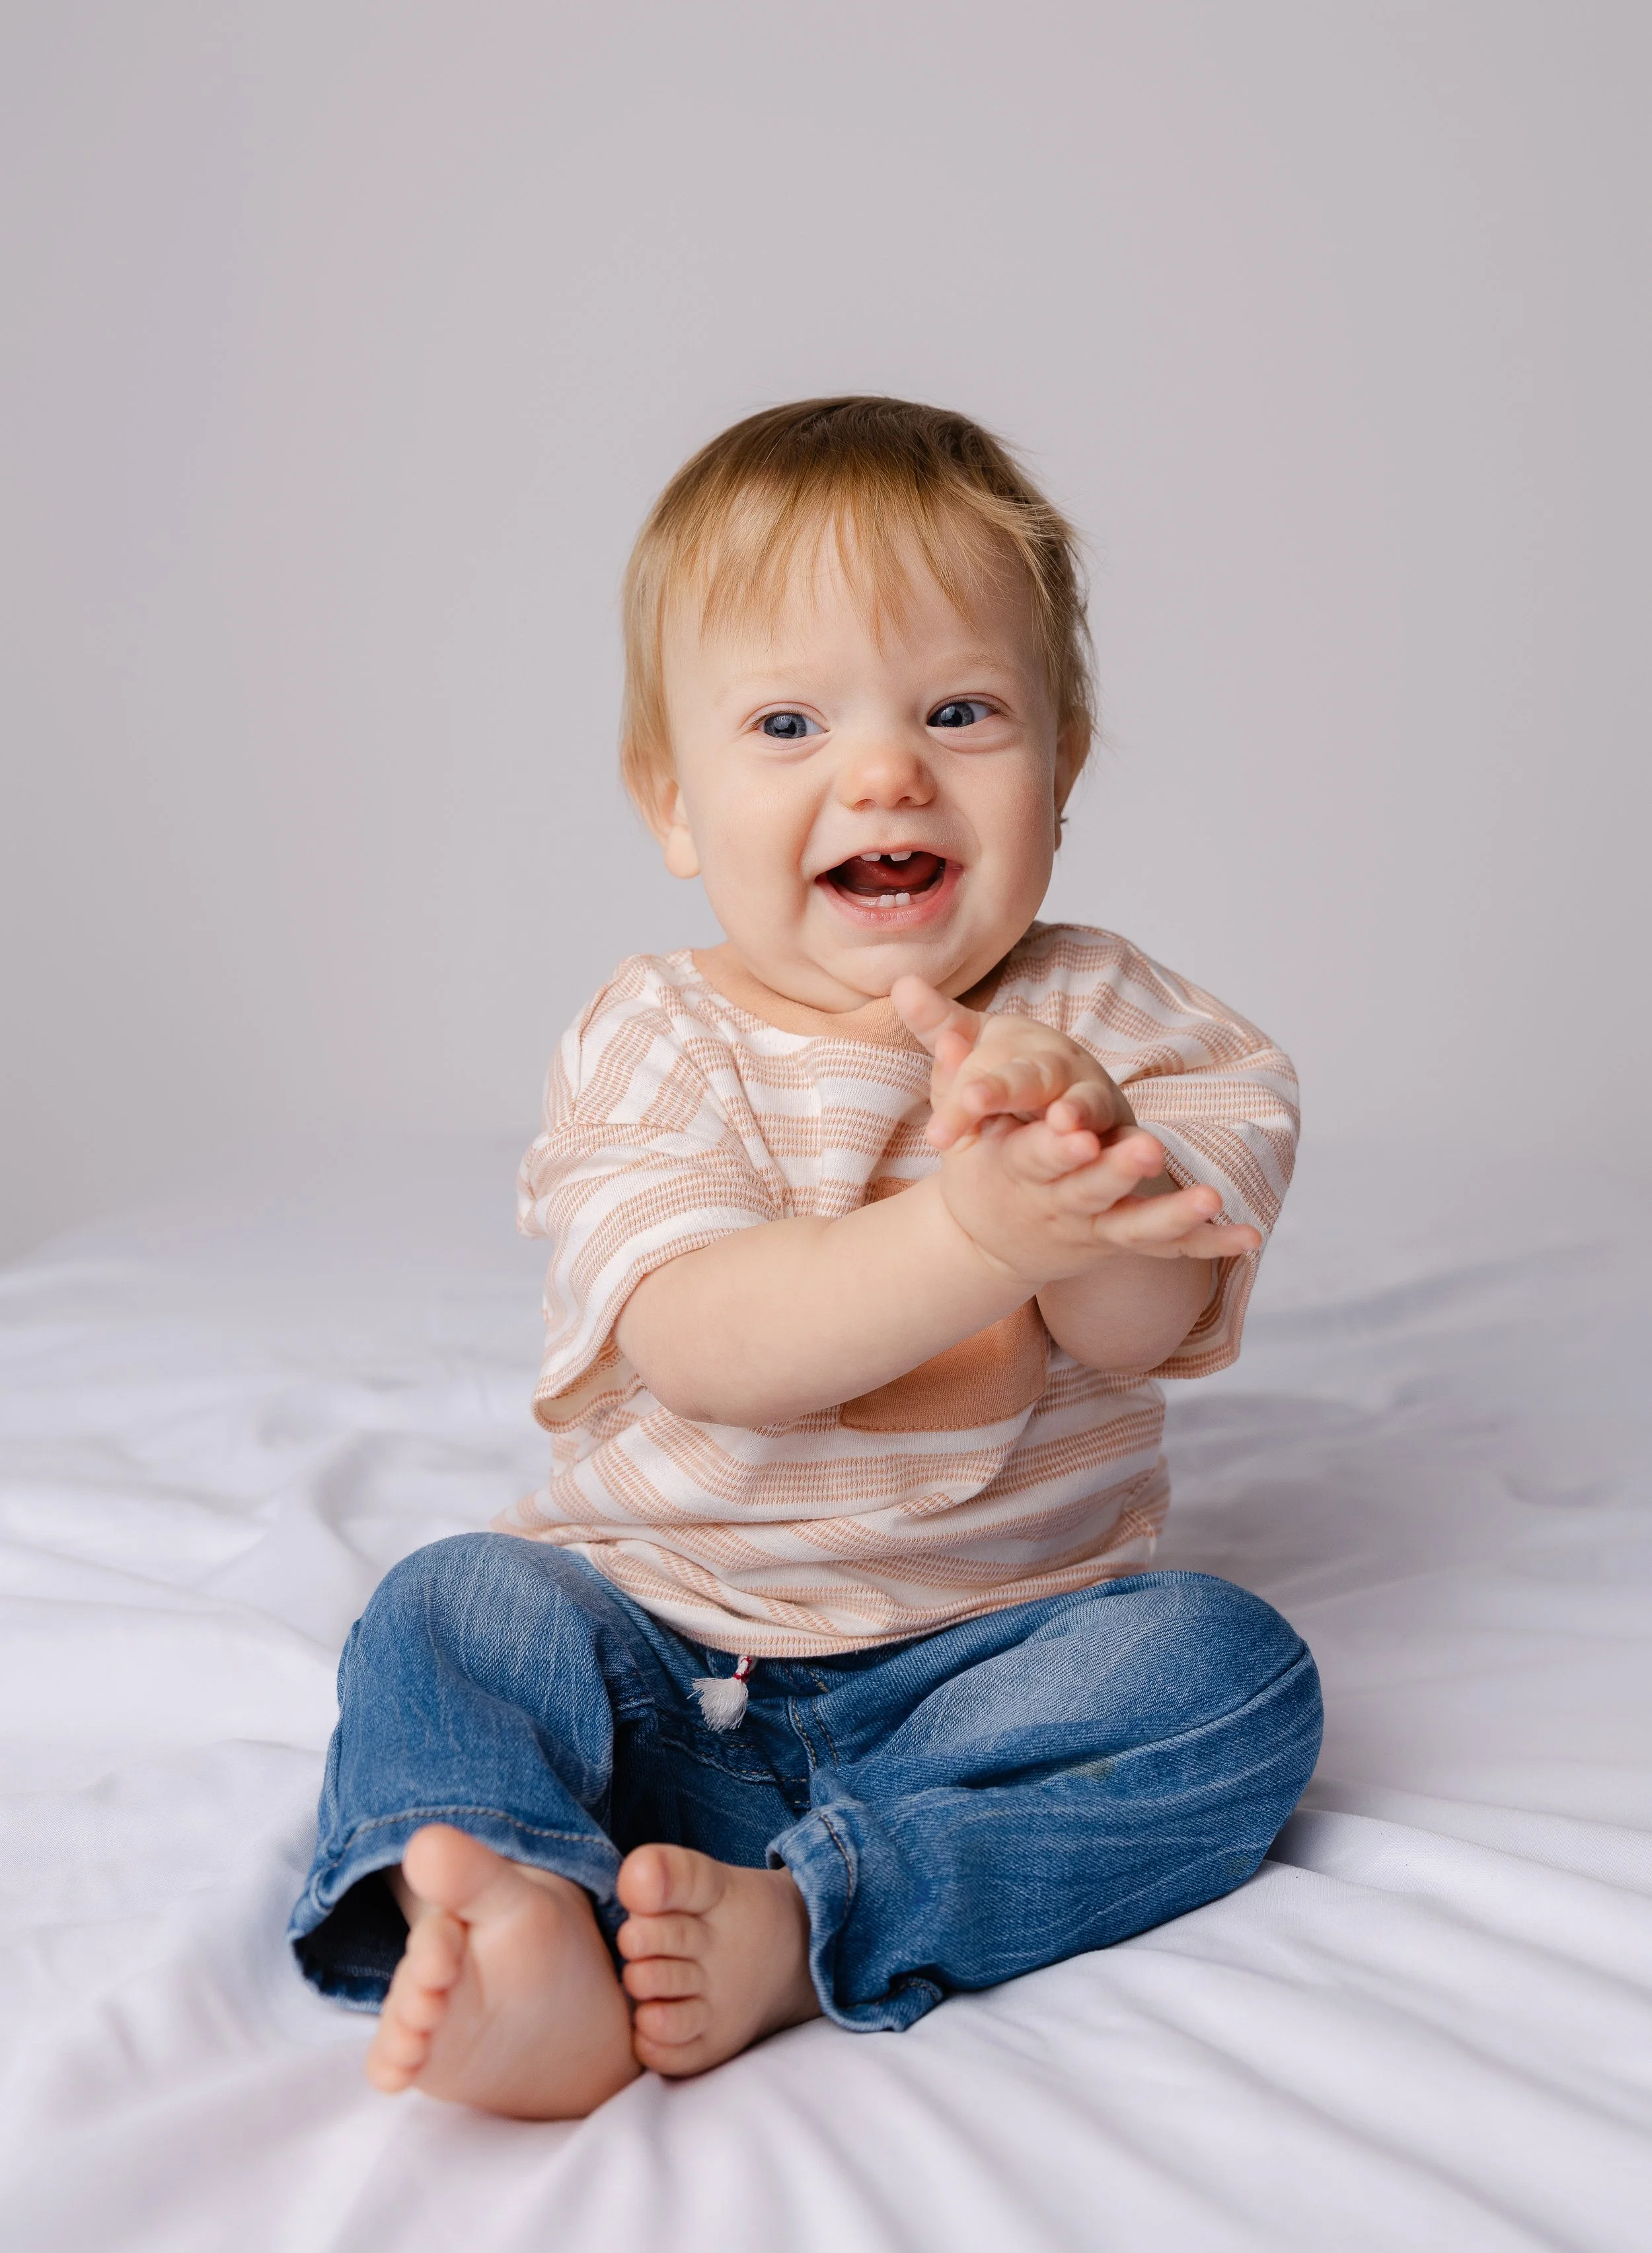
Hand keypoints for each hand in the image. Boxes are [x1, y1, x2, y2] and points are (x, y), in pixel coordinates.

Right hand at [891, 974, 1262, 1285]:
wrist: (990, 1232)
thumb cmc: (979, 1152)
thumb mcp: (955, 1101)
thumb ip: (944, 1042)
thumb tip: (907, 984)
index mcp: (1013, 1164)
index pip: (1028, 1149)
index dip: (1053, 1142)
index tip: (1071, 1129)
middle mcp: (1054, 1198)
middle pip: (1087, 1186)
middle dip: (1116, 1171)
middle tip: (1148, 1151)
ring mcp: (1091, 1222)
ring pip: (1132, 1222)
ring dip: (1170, 1213)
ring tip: (1209, 1199)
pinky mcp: (1120, 1236)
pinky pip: (1167, 1247)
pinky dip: (1208, 1245)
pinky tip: (1248, 1234)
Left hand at [891, 976, 1130, 1151]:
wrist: (1073, 1118)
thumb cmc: (1016, 1081)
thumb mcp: (976, 1059)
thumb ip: (942, 1028)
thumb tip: (903, 984)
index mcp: (1018, 1049)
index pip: (980, 1071)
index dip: (959, 1098)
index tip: (935, 1133)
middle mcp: (1059, 1067)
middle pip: (1030, 1077)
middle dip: (1004, 1089)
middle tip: (975, 1100)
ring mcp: (1095, 1098)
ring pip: (1087, 1103)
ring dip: (1079, 1111)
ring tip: (1064, 1120)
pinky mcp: (1124, 1132)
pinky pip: (1128, 1142)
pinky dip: (1132, 1151)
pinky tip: (1140, 1160)